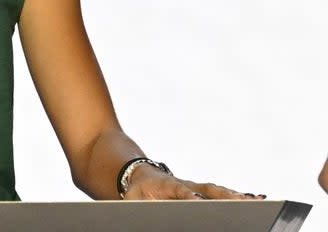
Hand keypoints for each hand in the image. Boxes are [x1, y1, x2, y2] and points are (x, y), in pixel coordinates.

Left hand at [124, 165, 263, 199]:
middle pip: (208, 190)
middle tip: (244, 201)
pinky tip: (256, 198)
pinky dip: (237, 196)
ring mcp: (196, 187)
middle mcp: (187, 184)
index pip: (183, 192)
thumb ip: (140, 207)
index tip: (201, 201)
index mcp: (168, 186)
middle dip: (226, 196)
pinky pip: (220, 194)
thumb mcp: (133, 200)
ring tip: (258, 200)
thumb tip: (142, 216)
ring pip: (218, 191)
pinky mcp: (202, 190)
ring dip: (237, 196)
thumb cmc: (136, 192)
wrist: (138, 174)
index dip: (192, 198)